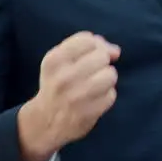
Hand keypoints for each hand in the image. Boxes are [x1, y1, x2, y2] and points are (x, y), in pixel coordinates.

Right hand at [18, 32, 120, 160]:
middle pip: (102, 56)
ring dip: (107, 79)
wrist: (45, 120)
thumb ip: (88, 46)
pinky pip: (111, 95)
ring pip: (110, 75)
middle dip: (101, 63)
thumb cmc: (58, 83)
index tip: (89, 55)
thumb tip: (115, 51)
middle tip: (90, 73)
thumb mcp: (62, 60)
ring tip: (94, 86)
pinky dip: (107, 96)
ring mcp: (75, 97)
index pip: (87, 40)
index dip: (95, 46)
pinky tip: (94, 100)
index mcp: (54, 60)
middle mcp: (63, 78)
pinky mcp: (87, 113)